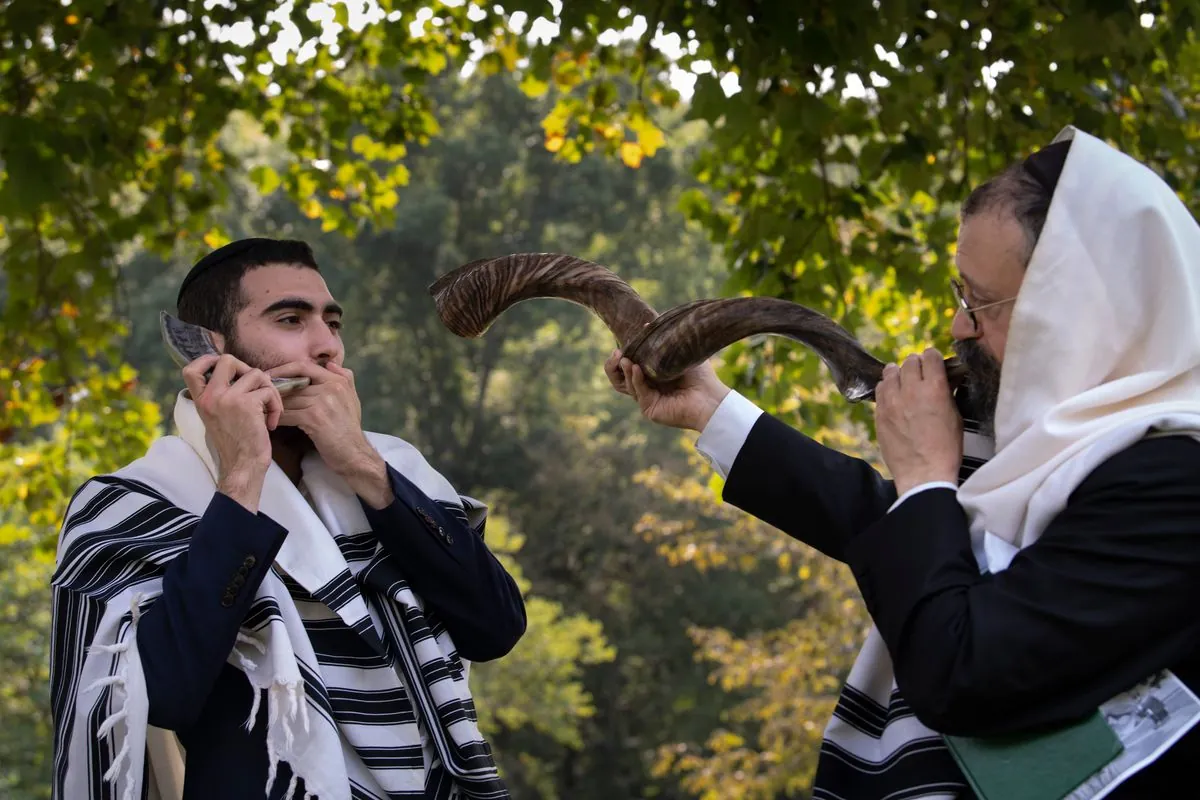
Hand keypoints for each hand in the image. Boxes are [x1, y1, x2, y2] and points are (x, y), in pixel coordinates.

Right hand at [182, 354, 282, 512]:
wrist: (243, 466)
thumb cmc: (236, 444)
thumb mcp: (218, 418)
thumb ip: (221, 397)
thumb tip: (237, 377)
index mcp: (201, 401)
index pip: (191, 369)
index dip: (208, 360)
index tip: (225, 368)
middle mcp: (211, 396)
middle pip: (226, 359)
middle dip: (247, 369)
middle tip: (256, 389)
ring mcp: (228, 398)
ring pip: (256, 373)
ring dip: (269, 390)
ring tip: (268, 410)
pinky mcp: (247, 404)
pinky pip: (268, 391)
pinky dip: (276, 405)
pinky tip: (271, 422)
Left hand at [267, 361, 392, 506]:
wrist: (355, 454)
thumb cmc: (350, 429)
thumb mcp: (353, 399)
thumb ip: (345, 378)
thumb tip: (330, 363)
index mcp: (337, 381)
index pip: (304, 366)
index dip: (283, 369)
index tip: (269, 376)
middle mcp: (331, 388)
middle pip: (293, 384)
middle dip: (275, 389)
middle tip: (259, 393)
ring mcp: (323, 402)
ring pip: (288, 399)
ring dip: (273, 405)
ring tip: (261, 408)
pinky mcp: (314, 418)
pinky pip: (288, 414)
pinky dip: (277, 418)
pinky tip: (271, 422)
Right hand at [603, 348, 730, 431]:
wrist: (711, 398)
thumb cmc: (701, 376)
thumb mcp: (679, 352)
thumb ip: (663, 339)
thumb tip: (646, 323)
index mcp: (652, 376)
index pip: (628, 366)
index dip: (621, 357)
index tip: (619, 345)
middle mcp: (648, 388)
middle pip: (619, 378)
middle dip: (613, 366)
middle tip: (617, 353)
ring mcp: (648, 399)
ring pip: (626, 385)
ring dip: (624, 371)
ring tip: (625, 359)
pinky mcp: (650, 409)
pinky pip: (639, 392)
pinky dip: (636, 380)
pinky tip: (636, 368)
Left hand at [874, 348, 961, 495]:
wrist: (923, 473)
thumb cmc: (945, 448)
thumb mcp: (955, 417)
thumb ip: (946, 393)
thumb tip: (945, 379)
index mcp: (934, 389)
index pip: (929, 357)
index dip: (932, 357)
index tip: (932, 361)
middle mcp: (910, 390)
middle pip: (909, 362)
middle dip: (916, 364)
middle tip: (919, 372)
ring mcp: (891, 402)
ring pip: (890, 372)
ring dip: (898, 373)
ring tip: (903, 380)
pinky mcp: (879, 413)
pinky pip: (880, 390)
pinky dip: (886, 388)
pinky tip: (892, 394)